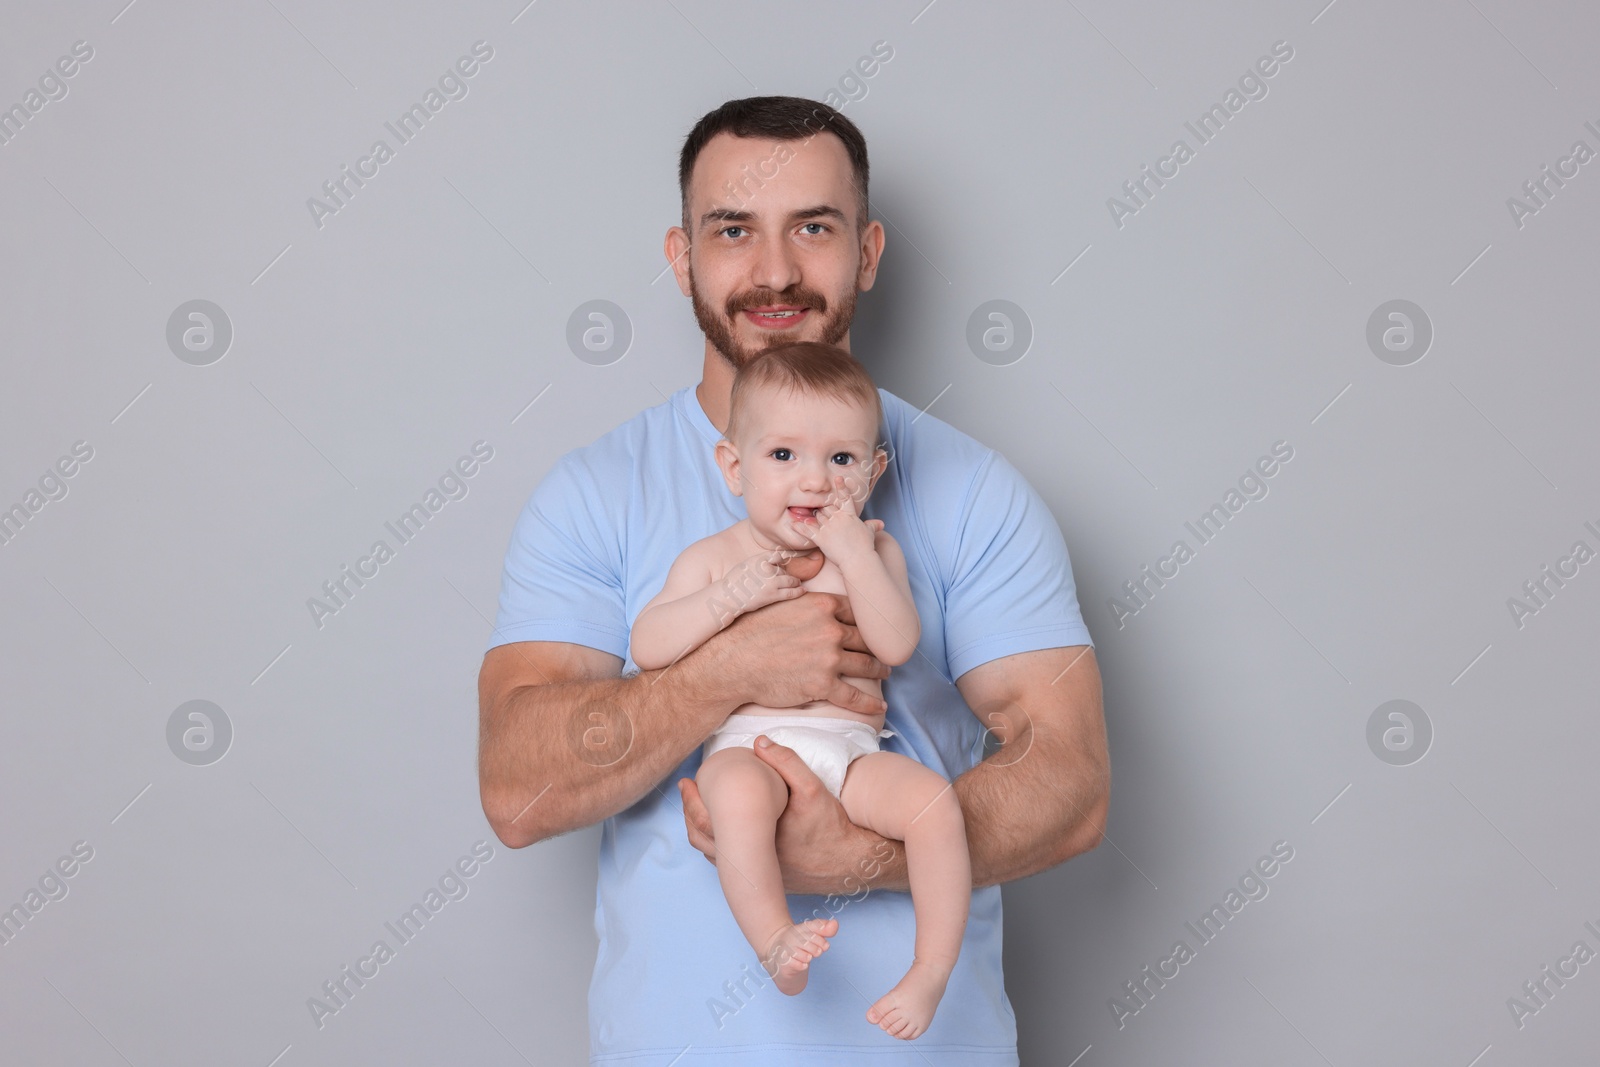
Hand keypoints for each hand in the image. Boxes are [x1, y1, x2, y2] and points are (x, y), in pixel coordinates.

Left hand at [679, 736, 904, 894]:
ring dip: (701, 832)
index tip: (686, 782)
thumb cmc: (831, 826)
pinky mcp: (765, 881)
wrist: (851, 863)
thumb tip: (760, 741)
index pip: (707, 822)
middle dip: (689, 814)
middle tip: (685, 791)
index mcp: (753, 839)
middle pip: (703, 841)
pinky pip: (731, 866)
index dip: (691, 802)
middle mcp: (750, 863)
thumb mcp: (812, 789)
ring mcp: (756, 876)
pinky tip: (723, 830)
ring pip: (714, 856)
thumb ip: (787, 763)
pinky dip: (719, 846)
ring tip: (696, 809)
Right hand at [704, 592, 888, 714]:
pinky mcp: (823, 685)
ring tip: (885, 673)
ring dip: (879, 670)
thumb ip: (802, 596)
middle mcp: (830, 629)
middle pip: (865, 638)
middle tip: (885, 652)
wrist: (732, 662)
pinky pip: (854, 696)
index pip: (856, 611)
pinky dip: (870, 703)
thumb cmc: (749, 631)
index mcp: (822, 604)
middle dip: (877, 646)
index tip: (873, 629)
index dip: (867, 621)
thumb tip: (810, 582)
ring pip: (865, 665)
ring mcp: (829, 658)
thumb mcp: (778, 600)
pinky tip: (880, 706)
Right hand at [721, 547, 811, 613]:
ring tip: (797, 583)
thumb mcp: (746, 565)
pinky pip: (790, 592)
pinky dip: (798, 591)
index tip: (784, 562)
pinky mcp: (773, 595)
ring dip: (795, 582)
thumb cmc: (735, 582)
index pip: (777, 556)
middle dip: (787, 574)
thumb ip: (760, 562)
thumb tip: (775, 562)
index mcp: (759, 559)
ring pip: (790, 580)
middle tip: (790, 578)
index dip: (781, 560)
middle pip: (784, 570)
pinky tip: (803, 590)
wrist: (728, 597)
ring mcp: (771, 582)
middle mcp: (766, 569)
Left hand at [792, 475, 882, 564]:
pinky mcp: (821, 538)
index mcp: (850, 515)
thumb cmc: (865, 547)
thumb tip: (880, 524)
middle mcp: (838, 518)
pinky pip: (808, 530)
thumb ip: (872, 526)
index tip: (838, 478)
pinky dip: (800, 527)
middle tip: (819, 508)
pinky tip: (794, 524)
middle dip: (823, 508)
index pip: (845, 498)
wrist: (858, 559)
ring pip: (817, 516)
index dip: (841, 487)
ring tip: (805, 514)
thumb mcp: (870, 533)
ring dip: (812, 516)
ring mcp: (829, 527)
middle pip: (827, 507)